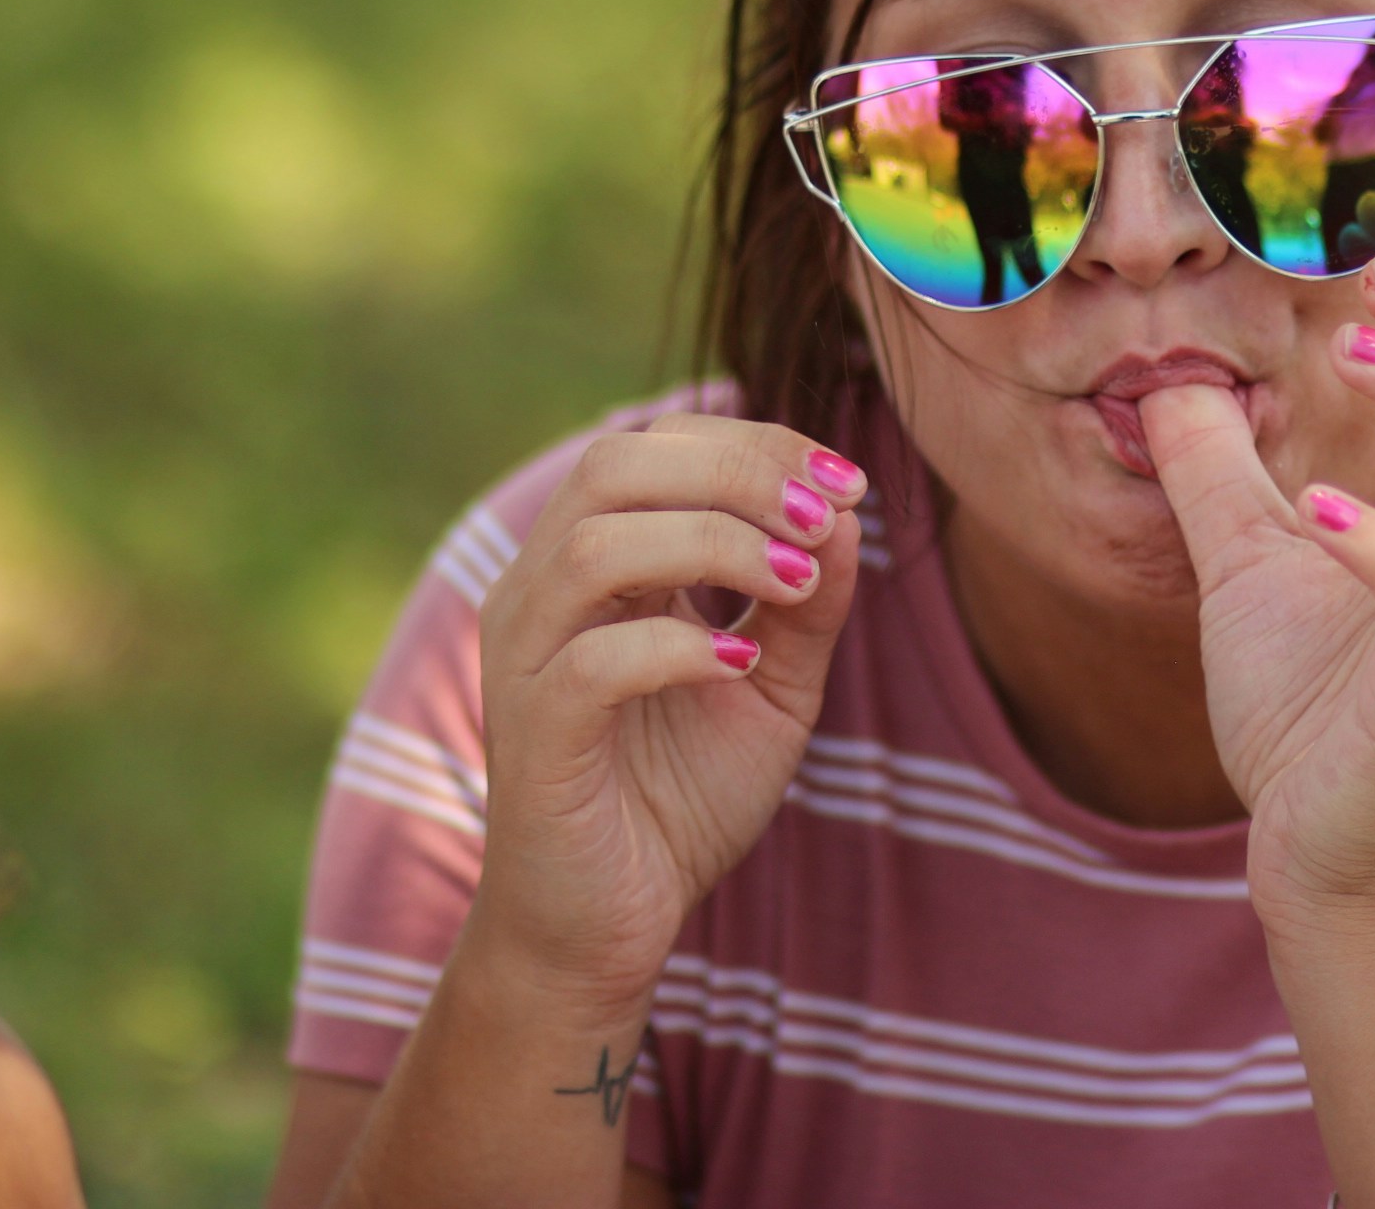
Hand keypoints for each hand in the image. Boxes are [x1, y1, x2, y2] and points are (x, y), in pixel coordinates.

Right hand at [465, 417, 867, 1017]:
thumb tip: (848, 508)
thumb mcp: (775, 687)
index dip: (756, 445)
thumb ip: (809, 601)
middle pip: (614, 465)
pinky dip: (679, 649)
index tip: (850, 481)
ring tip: (797, 582)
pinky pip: (591, 662)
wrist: (609, 930)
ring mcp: (524, 659)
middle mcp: (540, 591)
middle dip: (736, 472)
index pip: (657, 447)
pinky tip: (742, 664)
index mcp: (591, 563)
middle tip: (824, 513)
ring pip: (594, 546)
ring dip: (714, 543)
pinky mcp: (532, 734)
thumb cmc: (682, 800)